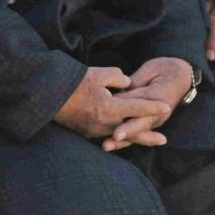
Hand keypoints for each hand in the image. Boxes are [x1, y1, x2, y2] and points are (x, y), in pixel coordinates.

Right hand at [53, 66, 169, 142]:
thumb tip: (127, 84)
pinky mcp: (85, 132)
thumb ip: (117, 77)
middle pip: (132, 131)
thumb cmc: (73, 82)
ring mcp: (94, 130)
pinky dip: (117, 136)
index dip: (153, 107)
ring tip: (147, 140)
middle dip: (148, 135)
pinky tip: (121, 136)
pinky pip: (106, 135)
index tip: (167, 107)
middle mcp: (104, 123)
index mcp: (110, 108)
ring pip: (119, 136)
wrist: (46, 95)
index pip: (137, 107)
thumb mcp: (97, 73)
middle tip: (164, 140)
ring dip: (134, 137)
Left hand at [102, 57, 192, 151]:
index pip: (141, 105)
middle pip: (140, 123)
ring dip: (122, 140)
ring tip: (107, 145)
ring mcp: (155, 120)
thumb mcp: (151, 70)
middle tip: (113, 137)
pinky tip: (110, 145)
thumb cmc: (162, 70)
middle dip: (126, 131)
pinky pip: (137, 133)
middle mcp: (159, 112)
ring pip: (138, 132)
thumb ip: (136, 83)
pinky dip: (124, 140)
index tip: (118, 120)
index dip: (129, 111)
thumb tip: (120, 92)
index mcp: (159, 97)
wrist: (179, 77)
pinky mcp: (149, 123)